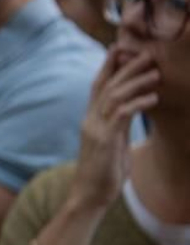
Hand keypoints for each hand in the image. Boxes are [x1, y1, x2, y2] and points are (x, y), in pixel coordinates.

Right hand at [69, 46, 156, 212]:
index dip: (108, 66)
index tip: (120, 49)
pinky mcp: (105, 140)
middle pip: (107, 86)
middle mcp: (91, 120)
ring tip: (155, 73)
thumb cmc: (103, 172)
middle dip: (126, 68)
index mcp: (91, 119)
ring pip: (114, 96)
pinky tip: (153, 98)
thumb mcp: (112, 144)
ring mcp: (96, 129)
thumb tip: (130, 112)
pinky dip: (138, 103)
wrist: (89, 196)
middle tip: (146, 54)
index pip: (98, 86)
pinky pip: (122, 115)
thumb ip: (118, 125)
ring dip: (136, 82)